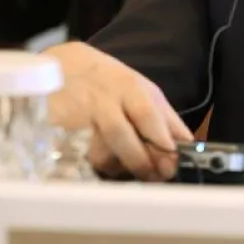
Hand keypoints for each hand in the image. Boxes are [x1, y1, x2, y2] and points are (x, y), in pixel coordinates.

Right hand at [45, 41, 191, 181]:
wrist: (55, 66)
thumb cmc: (105, 80)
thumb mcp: (137, 87)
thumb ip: (164, 116)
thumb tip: (188, 144)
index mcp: (127, 87)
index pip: (147, 116)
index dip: (161, 141)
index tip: (173, 163)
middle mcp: (102, 100)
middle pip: (123, 138)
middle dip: (142, 163)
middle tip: (155, 177)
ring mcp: (76, 116)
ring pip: (100, 155)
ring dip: (117, 168)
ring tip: (124, 168)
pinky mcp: (55, 132)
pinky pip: (78, 160)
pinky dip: (92, 168)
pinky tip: (98, 165)